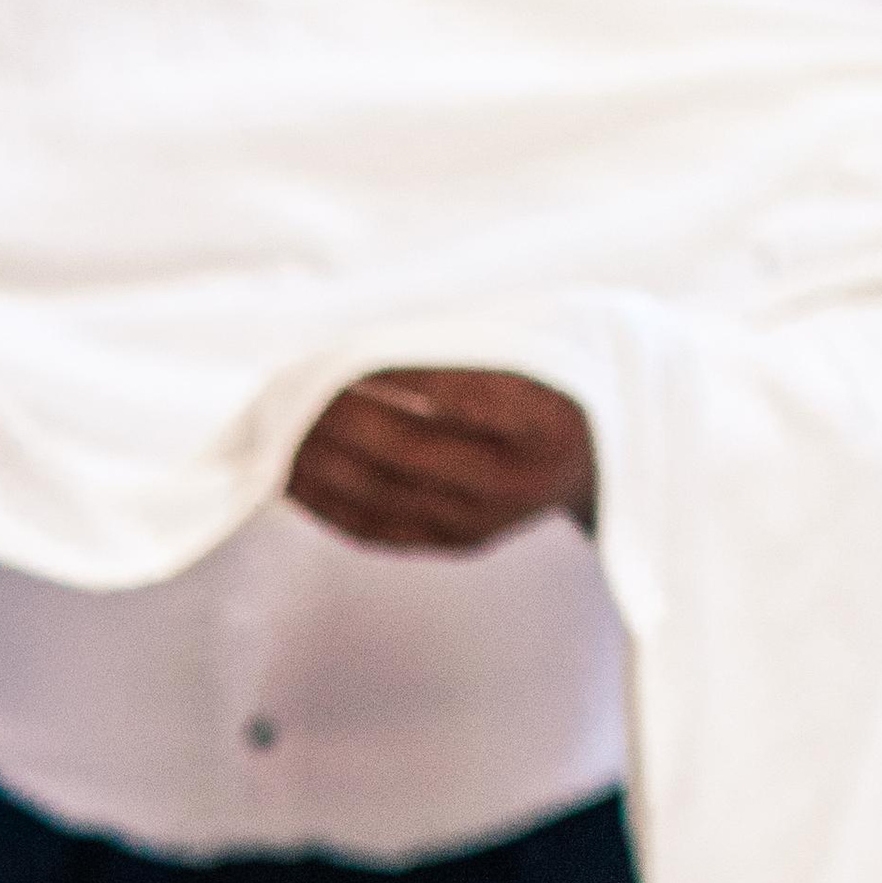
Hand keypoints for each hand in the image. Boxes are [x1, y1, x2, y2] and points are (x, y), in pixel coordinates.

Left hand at [286, 371, 595, 552]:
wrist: (605, 450)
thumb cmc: (556, 371)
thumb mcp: (532, 341)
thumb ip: (457, 347)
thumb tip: (356, 353)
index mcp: (547, 421)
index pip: (461, 396)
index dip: (397, 377)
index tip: (346, 352)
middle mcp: (515, 483)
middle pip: (410, 451)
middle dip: (340, 422)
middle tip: (292, 391)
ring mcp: (483, 521)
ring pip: (384, 497)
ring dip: (321, 467)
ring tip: (276, 434)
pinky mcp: (456, 541)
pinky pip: (378, 528)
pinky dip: (328, 503)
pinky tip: (290, 478)